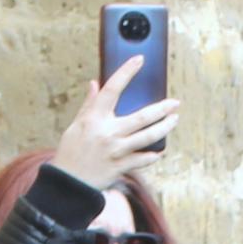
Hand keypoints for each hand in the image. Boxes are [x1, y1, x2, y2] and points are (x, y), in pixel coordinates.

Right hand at [51, 62, 177, 189]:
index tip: (139, 60)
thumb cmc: (70, 152)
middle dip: (162, 109)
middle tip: (174, 103)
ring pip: (148, 137)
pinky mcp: (121, 167)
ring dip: (164, 128)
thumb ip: (89, 105)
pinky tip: (159, 150)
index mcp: (94, 118)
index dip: (126, 72)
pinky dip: (153, 155)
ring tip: (174, 120)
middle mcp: (108, 133)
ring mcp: (116, 151)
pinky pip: (143, 159)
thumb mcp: (76, 125)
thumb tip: (95, 84)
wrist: (68, 183)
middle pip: (142, 117)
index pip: (112, 89)